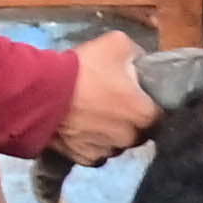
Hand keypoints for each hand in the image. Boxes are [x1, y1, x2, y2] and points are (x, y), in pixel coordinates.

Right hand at [55, 32, 157, 165]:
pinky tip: (81, 128)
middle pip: (139, 131)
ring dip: (110, 132)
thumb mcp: (117, 44)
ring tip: (94, 115)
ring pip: (116, 143)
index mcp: (144, 114)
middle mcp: (129, 139)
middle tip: (114, 103)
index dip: (151, 104)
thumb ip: (137, 54)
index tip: (140, 96)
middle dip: (130, 120)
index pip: (161, 114)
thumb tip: (141, 61)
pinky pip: (94, 152)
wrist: (40, 92)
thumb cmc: (84, 69)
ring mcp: (106, 151)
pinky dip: (90, 142)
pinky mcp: (83, 158)